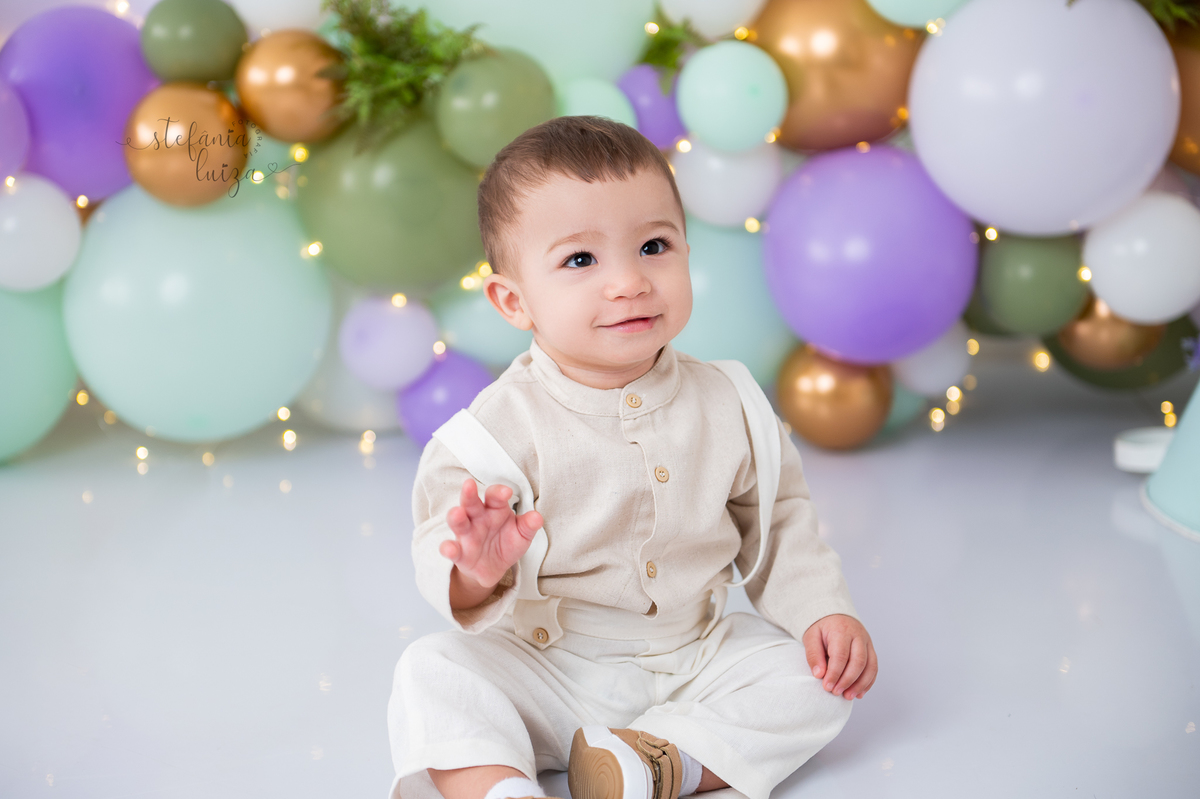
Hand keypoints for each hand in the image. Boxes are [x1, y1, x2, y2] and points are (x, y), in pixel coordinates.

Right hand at [440, 478, 543, 608]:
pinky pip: (452, 549)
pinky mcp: (459, 553)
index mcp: (495, 510)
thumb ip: (528, 525)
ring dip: (455, 517)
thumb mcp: (522, 535)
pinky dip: (448, 548)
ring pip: (458, 522)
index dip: (499, 493)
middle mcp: (478, 518)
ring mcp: (466, 535)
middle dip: (470, 494)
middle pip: (472, 503)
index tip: (506, 492)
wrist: (494, 568)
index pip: (494, 497)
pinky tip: (448, 548)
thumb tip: (537, 517)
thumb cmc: (507, 544)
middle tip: (469, 484)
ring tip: (457, 513)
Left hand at [802, 613, 877, 699]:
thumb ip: (813, 655)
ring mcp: (867, 642)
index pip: (841, 655)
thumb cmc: (822, 628)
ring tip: (848, 696)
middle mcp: (858, 635)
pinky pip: (874, 668)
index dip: (834, 673)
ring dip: (860, 684)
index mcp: (841, 630)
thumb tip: (819, 675)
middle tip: (836, 692)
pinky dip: (868, 683)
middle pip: (859, 661)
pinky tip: (858, 693)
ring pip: (870, 666)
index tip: (827, 687)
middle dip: (848, 681)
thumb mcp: (811, 637)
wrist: (834, 616)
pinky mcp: (871, 650)